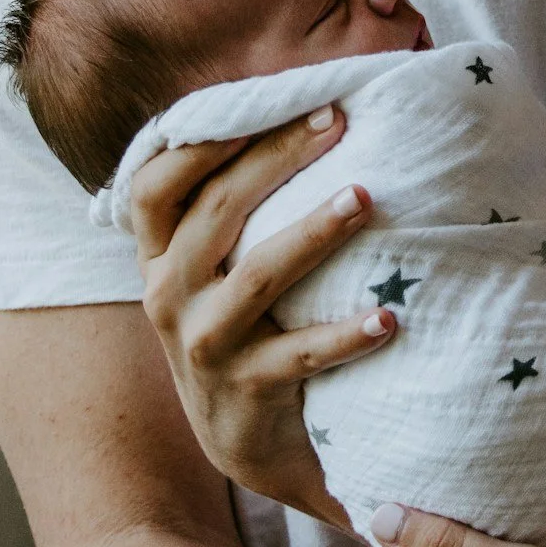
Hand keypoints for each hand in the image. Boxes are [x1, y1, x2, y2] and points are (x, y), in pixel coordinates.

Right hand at [131, 108, 395, 519]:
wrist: (245, 442)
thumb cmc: (242, 329)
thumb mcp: (212, 273)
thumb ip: (230, 211)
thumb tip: (303, 117)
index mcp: (160, 257)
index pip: (156, 187)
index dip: (202, 142)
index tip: (264, 104)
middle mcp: (170, 295)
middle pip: (217, 209)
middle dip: (276, 158)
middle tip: (336, 123)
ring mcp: (205, 344)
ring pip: (258, 274)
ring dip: (313, 232)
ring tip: (364, 197)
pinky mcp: (247, 389)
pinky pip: (300, 354)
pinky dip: (345, 334)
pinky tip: (388, 317)